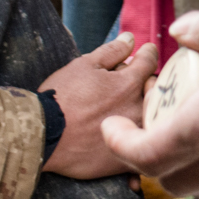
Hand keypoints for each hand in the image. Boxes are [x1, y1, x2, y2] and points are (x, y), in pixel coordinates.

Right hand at [41, 32, 157, 178]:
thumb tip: (130, 39)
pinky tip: (125, 138)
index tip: (144, 53)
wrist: (42, 137)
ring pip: (152, 119)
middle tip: (131, 82)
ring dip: (145, 111)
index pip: (150, 60)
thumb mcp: (83, 66)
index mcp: (129, 83)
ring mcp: (134, 136)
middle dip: (148, 82)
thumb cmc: (61, 97)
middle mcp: (138, 109)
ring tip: (125, 110)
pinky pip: (142, 151)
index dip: (146, 53)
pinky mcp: (126, 160)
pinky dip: (138, 142)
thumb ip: (112, 51)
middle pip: (156, 90)